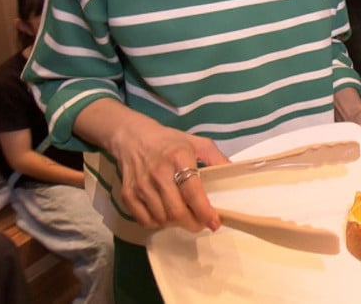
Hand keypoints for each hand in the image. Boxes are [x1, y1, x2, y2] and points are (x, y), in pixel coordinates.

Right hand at [106, 117, 229, 232]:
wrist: (132, 137)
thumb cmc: (169, 142)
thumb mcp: (197, 143)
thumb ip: (216, 158)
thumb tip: (233, 173)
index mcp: (179, 158)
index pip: (193, 192)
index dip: (204, 211)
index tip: (214, 222)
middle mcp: (158, 173)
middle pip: (177, 211)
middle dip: (193, 223)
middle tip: (200, 223)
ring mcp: (141, 185)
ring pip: (162, 218)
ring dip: (176, 223)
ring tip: (183, 215)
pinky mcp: (127, 194)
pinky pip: (144, 220)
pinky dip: (157, 223)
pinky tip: (164, 214)